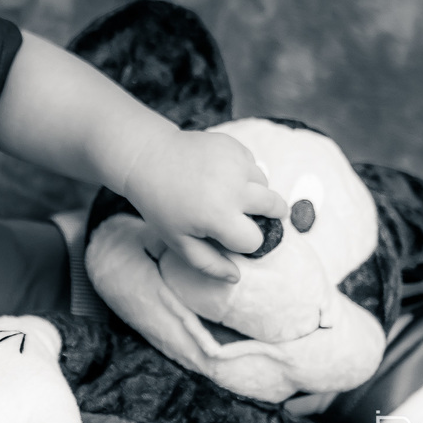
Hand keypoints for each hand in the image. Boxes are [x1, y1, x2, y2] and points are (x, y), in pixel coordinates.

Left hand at [123, 128, 286, 281]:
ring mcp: (235, 163)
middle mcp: (233, 187)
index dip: (242, 242)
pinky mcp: (233, 145)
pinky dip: (244, 172)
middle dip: (269, 215)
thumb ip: (208, 264)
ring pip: (265, 184)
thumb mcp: (178, 241)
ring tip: (229, 194)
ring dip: (254, 192)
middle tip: (252, 216)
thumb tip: (236, 277)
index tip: (228, 236)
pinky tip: (221, 174)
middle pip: (275, 206)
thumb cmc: (161, 205)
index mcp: (219, 216)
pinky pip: (252, 163)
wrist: (148, 159)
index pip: (254, 239)